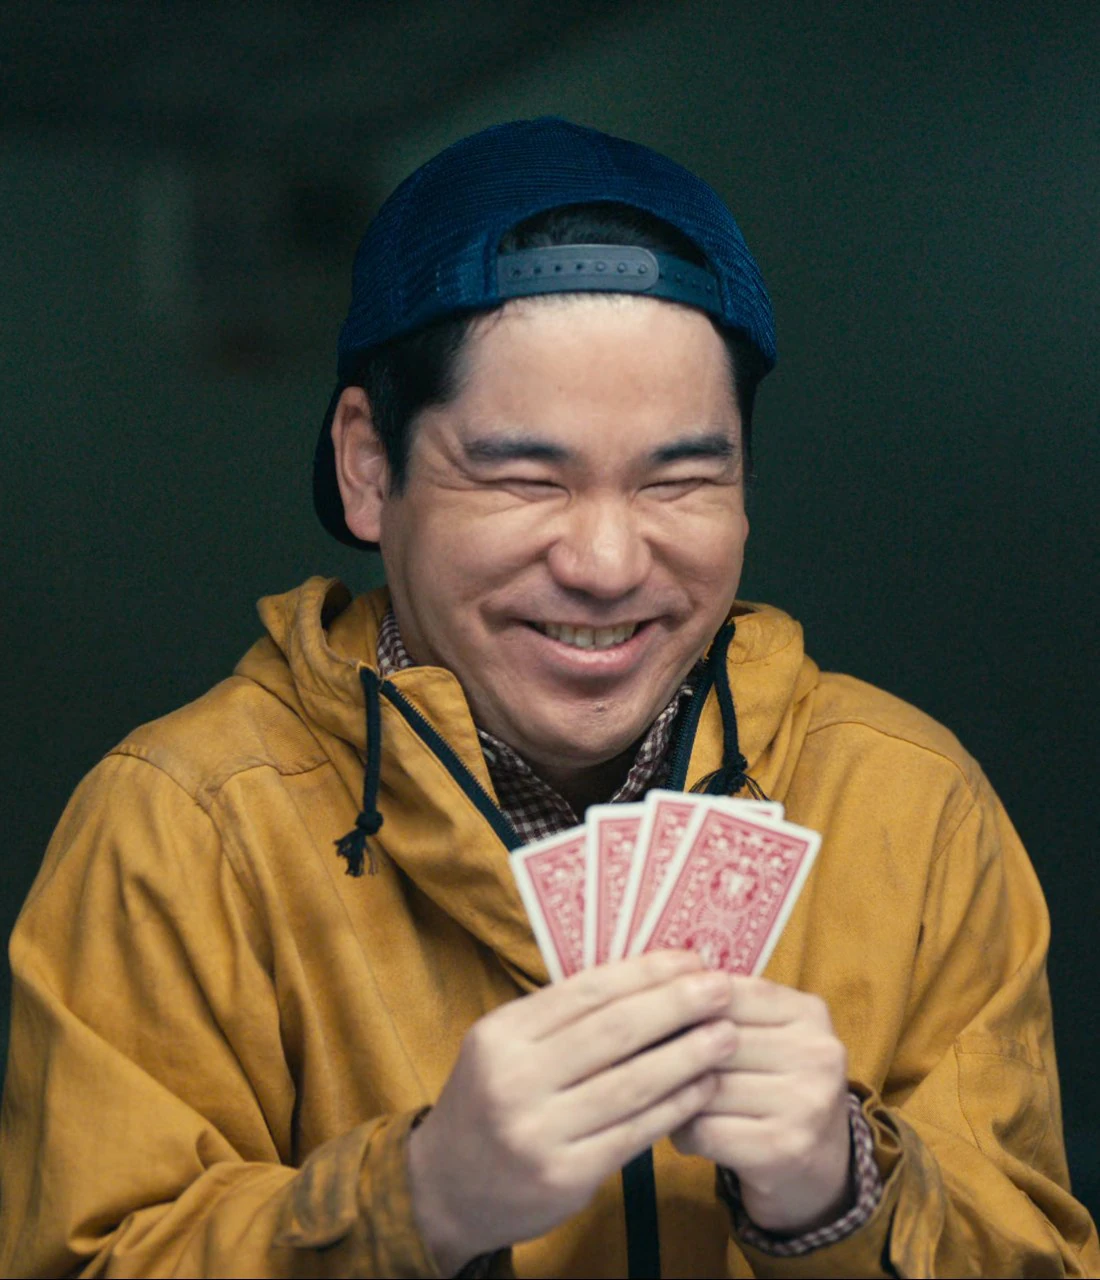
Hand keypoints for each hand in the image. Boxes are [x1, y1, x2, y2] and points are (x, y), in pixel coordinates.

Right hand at [407, 951, 736, 1273]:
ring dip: (688, 1054)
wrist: (446, 1189)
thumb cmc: (491, 1101)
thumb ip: (562, 1018)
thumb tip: (647, 978)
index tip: (690, 959)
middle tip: (722, 988)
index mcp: (501, 1035)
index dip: (645, 972)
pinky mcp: (565, 1177)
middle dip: (677, 1005)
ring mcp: (539, 1132)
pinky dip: (676, 1105)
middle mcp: (516, 1080)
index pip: (586, 992)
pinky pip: (634, 1132)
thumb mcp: (504, 1047)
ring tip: (727, 1034)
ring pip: (632, 1083)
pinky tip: (704, 1086)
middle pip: (614, 1031)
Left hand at [671, 977, 852, 1235]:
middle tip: (641, 1057)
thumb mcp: (767, 1035)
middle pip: (714, 1038)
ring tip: (665, 1097)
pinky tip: (684, 1131)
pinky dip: (683, 1132)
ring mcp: (805, 1104)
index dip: (681, 1002)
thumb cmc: (775, 1088)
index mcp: (808, 1012)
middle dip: (670, 1050)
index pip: (728, 991)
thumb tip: (654, 988)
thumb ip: (724, 1007)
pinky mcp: (784, 1149)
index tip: (649, 1011)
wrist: (820, 1170)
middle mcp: (816, 1054)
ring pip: (706, 1085)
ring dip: (673, 1094)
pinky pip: (705, 1129)